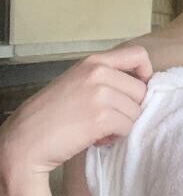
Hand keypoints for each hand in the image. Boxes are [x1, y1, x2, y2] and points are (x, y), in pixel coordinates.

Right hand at [0, 45, 152, 175]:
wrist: (25, 140)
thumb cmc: (51, 115)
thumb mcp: (77, 82)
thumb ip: (105, 78)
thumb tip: (140, 85)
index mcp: (93, 62)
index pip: (139, 55)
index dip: (145, 74)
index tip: (135, 91)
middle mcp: (98, 73)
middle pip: (141, 90)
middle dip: (129, 108)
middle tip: (107, 119)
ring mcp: (100, 94)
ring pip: (135, 112)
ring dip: (121, 125)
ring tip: (98, 129)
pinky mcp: (101, 117)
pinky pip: (127, 127)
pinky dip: (115, 137)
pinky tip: (96, 138)